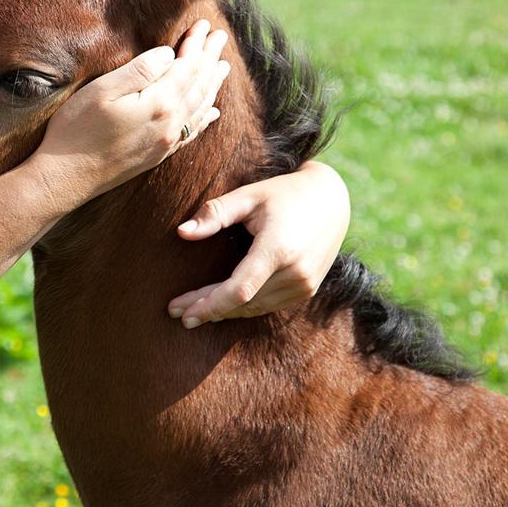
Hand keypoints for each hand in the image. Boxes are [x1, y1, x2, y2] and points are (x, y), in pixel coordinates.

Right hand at [26, 19, 230, 213]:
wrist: (66, 178)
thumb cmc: (76, 130)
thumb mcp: (102, 91)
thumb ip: (139, 71)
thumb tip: (169, 55)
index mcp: (158, 103)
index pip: (186, 66)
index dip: (196, 44)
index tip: (204, 24)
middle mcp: (170, 124)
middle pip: (198, 85)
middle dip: (210, 59)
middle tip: (221, 37)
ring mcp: (166, 142)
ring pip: (199, 108)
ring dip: (212, 84)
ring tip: (222, 67)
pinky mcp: (158, 156)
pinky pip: (191, 132)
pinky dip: (204, 118)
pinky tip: (211, 112)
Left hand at [167, 160, 349, 326]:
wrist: (331, 200)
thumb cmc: (284, 193)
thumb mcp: (249, 195)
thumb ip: (215, 213)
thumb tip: (181, 233)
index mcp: (279, 249)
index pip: (239, 290)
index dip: (209, 304)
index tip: (181, 310)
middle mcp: (296, 272)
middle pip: (242, 302)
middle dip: (207, 309)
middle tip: (176, 313)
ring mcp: (305, 285)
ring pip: (255, 308)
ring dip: (223, 312)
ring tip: (191, 312)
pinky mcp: (307, 289)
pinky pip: (268, 306)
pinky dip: (243, 308)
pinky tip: (220, 307)